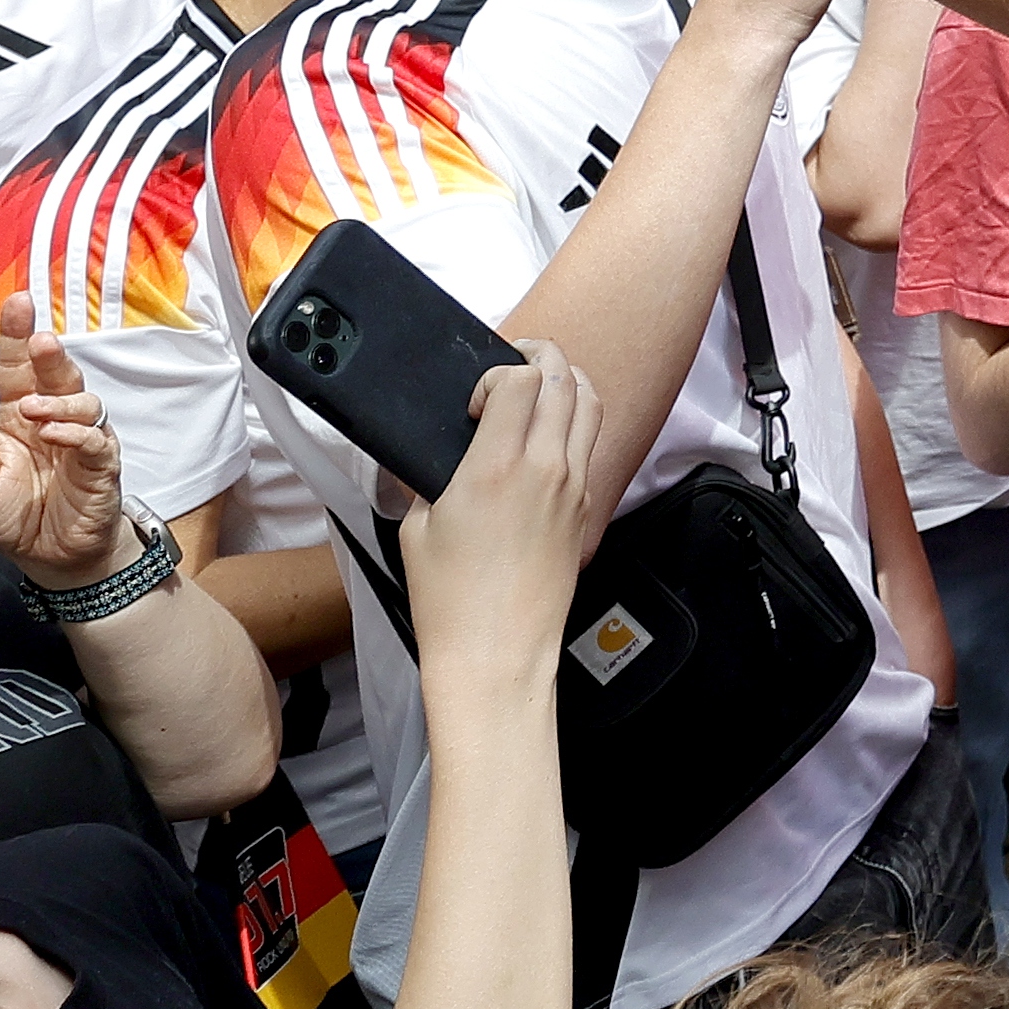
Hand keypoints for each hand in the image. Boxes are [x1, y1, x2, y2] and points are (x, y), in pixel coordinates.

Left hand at [0, 294, 134, 582]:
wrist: (49, 558)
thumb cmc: (12, 516)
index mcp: (16, 417)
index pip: (16, 368)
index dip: (16, 336)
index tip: (17, 302)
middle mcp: (51, 420)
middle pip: (55, 374)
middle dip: (49, 352)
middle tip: (38, 336)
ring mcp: (80, 441)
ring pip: (82, 401)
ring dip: (58, 399)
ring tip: (33, 408)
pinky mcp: (101, 467)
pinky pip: (96, 440)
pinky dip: (77, 434)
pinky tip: (55, 434)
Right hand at [398, 345, 619, 695]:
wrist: (497, 653)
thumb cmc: (451, 601)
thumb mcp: (417, 526)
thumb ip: (430, 476)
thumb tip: (442, 452)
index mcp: (496, 467)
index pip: (520, 380)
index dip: (495, 371)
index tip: (474, 398)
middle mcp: (545, 469)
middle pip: (564, 378)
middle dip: (539, 355)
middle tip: (514, 359)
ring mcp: (573, 488)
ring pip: (591, 404)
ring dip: (567, 381)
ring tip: (540, 384)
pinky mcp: (585, 511)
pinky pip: (591, 445)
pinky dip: (576, 422)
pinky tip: (550, 433)